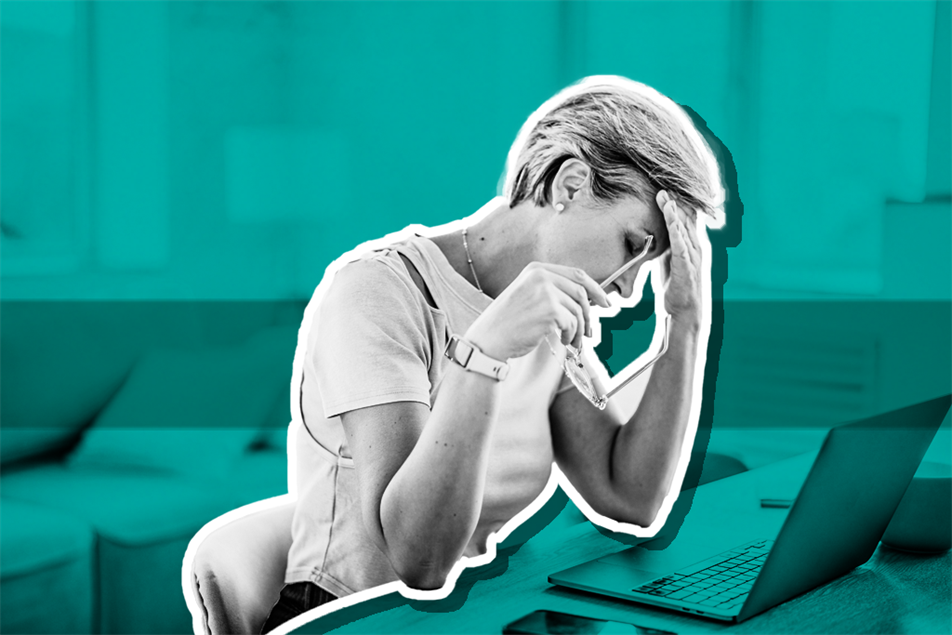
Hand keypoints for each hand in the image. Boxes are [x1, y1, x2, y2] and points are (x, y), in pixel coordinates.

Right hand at [464, 262, 610, 359]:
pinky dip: (571, 336)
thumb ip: (552, 291)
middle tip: (590, 332)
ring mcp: (545, 292)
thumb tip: (587, 301)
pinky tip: (562, 341)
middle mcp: (541, 276)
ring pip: (578, 310)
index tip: (605, 303)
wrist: (488, 339)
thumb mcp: (528, 296)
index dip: (595, 289)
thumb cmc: (508, 323)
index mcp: (537, 270)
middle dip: (589, 314)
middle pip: (582, 292)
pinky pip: (572, 324)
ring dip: (579, 330)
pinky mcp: (549, 310)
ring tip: (572, 341)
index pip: (577, 274)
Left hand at [656, 190, 701, 322]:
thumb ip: (667, 245)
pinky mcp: (687, 266)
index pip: (686, 218)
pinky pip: (680, 243)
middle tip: (664, 183)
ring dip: (673, 210)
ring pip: (683, 228)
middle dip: (675, 200)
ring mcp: (693, 256)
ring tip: (664, 194)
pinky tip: (669, 217)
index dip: (677, 202)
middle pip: (686, 218)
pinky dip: (675, 228)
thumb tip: (657, 233)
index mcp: (691, 244)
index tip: (666, 187)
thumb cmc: (676, 286)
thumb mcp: (669, 261)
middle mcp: (695, 247)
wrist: (683, 311)